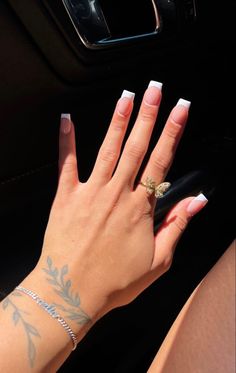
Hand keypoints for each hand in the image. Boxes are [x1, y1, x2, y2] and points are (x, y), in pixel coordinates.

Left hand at [35, 82, 206, 321]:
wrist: (71, 293)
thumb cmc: (114, 282)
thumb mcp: (158, 261)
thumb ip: (178, 226)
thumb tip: (197, 202)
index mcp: (140, 208)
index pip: (161, 162)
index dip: (172, 132)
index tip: (180, 110)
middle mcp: (117, 194)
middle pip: (137, 147)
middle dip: (149, 115)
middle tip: (156, 90)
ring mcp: (90, 193)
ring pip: (108, 149)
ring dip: (119, 120)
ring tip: (127, 95)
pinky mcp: (66, 197)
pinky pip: (66, 163)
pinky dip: (67, 140)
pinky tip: (67, 120)